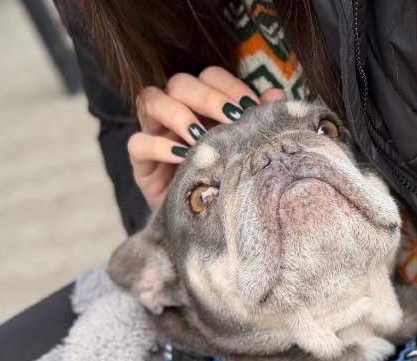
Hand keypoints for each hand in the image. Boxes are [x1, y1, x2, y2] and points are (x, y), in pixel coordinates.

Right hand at [129, 67, 285, 210]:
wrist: (205, 228)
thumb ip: (259, 123)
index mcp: (203, 105)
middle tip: (229, 119)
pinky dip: (159, 146)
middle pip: (180, 83)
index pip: (209, 76)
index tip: (250, 107)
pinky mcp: (141, 162)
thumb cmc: (227, 185)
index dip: (228, 85)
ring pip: (151, 100)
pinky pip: (139, 143)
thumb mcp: (245, 154)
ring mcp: (155, 133)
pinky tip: (182, 157)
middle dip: (206, 97)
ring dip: (177, 113)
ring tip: (200, 136)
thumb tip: (277, 95)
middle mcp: (176, 111)